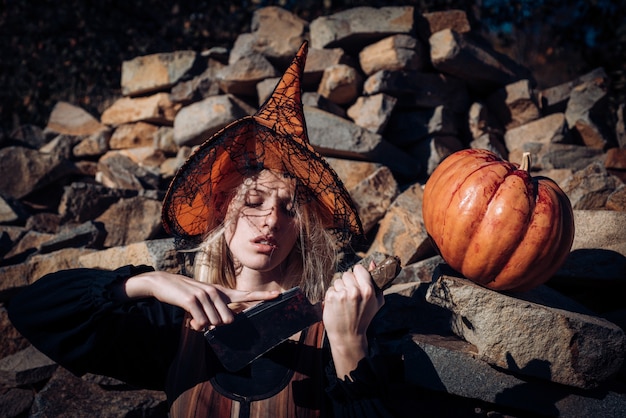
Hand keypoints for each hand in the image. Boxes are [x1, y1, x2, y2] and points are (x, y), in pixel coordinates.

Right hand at [123, 271, 278, 330]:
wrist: (163, 283)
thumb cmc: (186, 296)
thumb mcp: (202, 303)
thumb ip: (213, 314)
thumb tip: (217, 327)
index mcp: (222, 293)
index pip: (246, 295)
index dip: (263, 297)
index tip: (279, 295)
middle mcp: (216, 292)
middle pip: (228, 321)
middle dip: (216, 326)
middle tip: (202, 319)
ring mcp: (205, 295)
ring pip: (214, 324)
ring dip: (203, 326)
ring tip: (193, 316)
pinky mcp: (192, 300)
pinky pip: (201, 323)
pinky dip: (196, 326)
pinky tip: (190, 320)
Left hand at [322, 263, 384, 377]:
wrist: (348, 336)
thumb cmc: (364, 318)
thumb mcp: (376, 302)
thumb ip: (376, 282)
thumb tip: (372, 263)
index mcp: (368, 290)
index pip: (358, 269)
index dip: (357, 276)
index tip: (357, 283)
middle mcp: (355, 291)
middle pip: (347, 274)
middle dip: (348, 283)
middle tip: (350, 297)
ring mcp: (342, 294)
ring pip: (338, 281)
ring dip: (340, 289)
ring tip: (344, 302)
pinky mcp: (330, 298)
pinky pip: (330, 288)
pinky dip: (332, 295)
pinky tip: (337, 305)